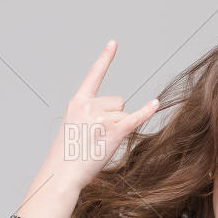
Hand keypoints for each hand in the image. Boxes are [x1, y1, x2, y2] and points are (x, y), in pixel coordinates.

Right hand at [17, 41, 159, 217]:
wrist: (61, 174)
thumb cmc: (66, 157)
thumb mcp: (72, 128)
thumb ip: (89, 116)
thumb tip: (114, 116)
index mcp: (77, 103)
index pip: (94, 75)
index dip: (105, 58)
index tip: (114, 43)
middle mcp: (89, 105)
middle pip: (117, 101)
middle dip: (113, 117)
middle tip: (97, 137)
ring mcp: (101, 117)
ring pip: (124, 114)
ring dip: (118, 128)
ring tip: (100, 144)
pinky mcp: (113, 131)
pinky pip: (135, 118)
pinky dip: (146, 112)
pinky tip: (155, 103)